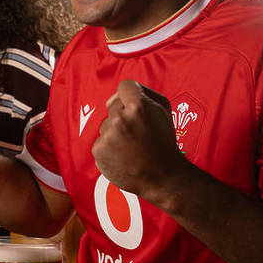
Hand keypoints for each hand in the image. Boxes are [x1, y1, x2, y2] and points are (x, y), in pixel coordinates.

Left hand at [91, 80, 187, 198]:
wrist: (162, 177)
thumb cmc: (164, 142)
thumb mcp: (164, 111)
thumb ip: (143, 93)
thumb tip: (115, 96)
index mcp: (138, 107)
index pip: (125, 86)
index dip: (131, 95)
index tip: (136, 107)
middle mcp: (120, 120)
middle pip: (114, 106)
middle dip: (124, 116)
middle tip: (138, 132)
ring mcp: (108, 136)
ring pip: (106, 124)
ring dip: (116, 132)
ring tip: (132, 145)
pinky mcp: (98, 150)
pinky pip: (100, 140)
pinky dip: (109, 147)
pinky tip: (123, 155)